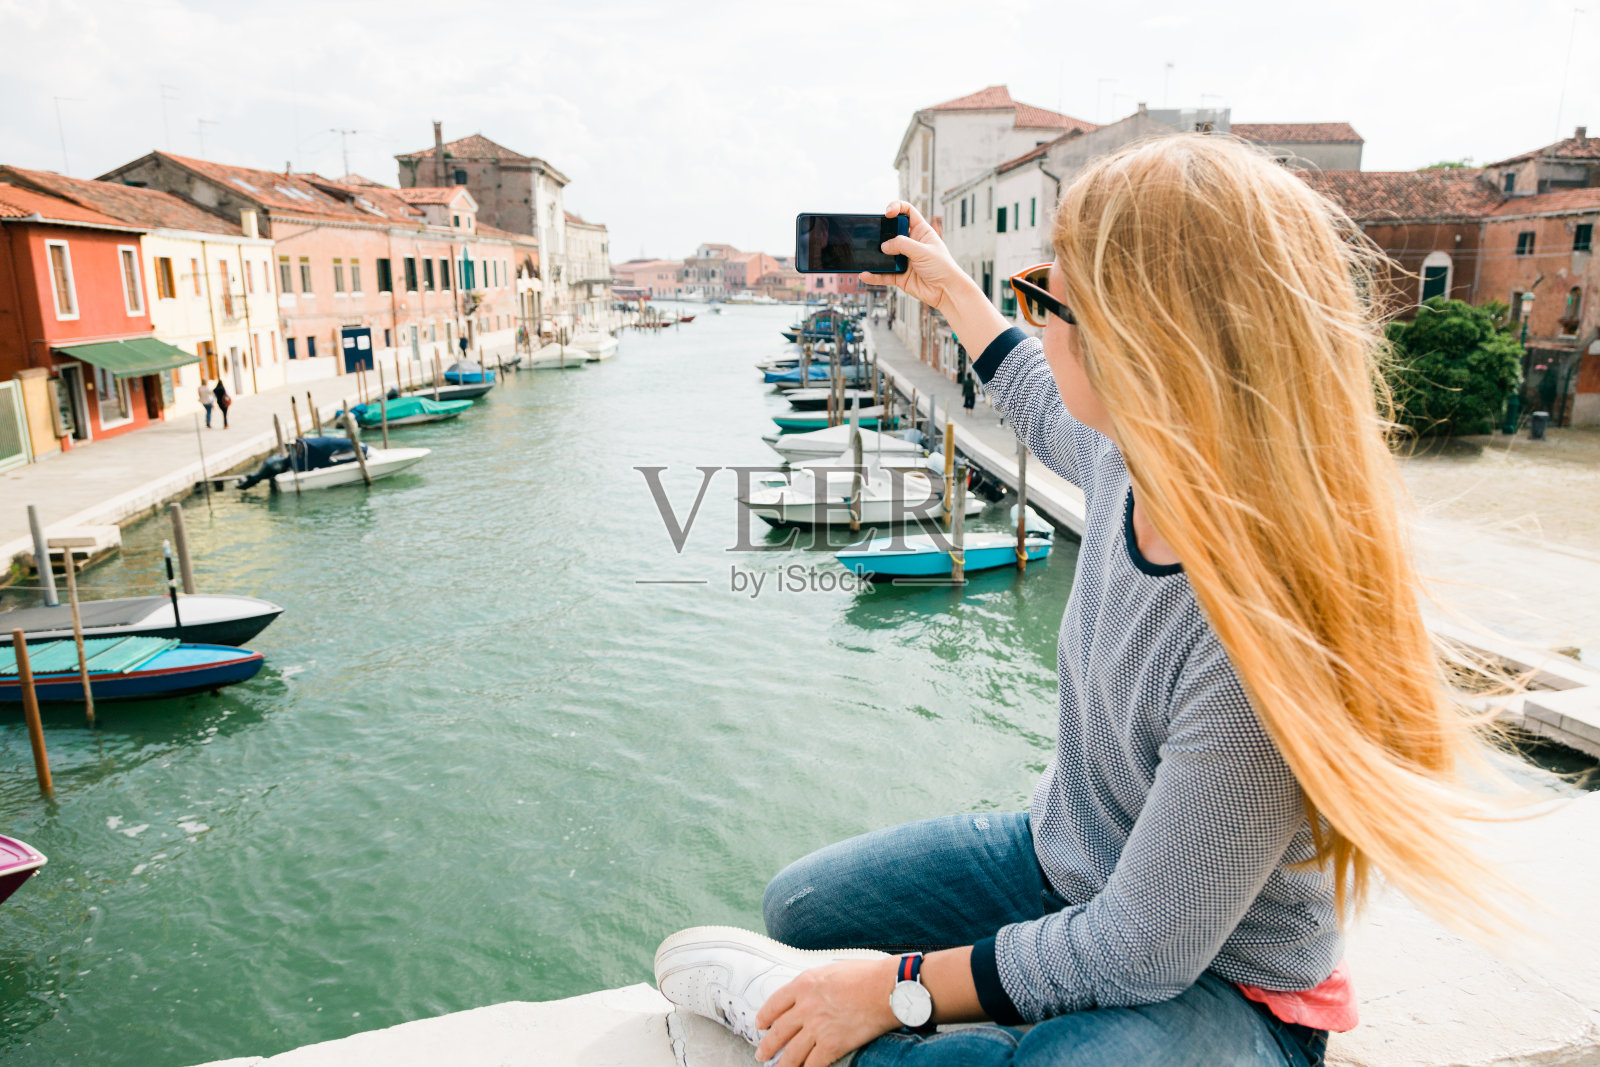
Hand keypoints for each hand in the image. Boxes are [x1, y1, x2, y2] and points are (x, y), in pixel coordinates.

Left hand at [754, 957, 898, 1065]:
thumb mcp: (832, 969)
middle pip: (779, 1031)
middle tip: (762, 1053)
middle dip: (767, 1045)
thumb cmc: (867, 975)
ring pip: (792, 1053)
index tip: (760, 1025)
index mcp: (804, 984)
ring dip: (782, 1065)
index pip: (775, 1003)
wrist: (887, 988)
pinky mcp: (832, 1045)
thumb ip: (817, 982)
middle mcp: (806, 1007)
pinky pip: (813, 1064)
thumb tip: (813, 990)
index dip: (765, 1016)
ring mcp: (817, 1027)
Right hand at [860, 201, 1008, 357]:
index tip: (888, 213)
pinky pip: (883, 274)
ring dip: (875, 255)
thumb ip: (903, 245)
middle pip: (891, 232)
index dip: (896, 208)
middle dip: (881, 232)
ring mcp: (904, 259)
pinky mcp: (899, 275)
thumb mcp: (923, 251)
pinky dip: (874, 275)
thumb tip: (884, 246)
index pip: (907, 212)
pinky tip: (865, 274)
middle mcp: (911, 243)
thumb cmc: (943, 268)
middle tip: (875, 235)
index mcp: (920, 231)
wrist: (946, 291)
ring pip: (884, 254)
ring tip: (867, 255)